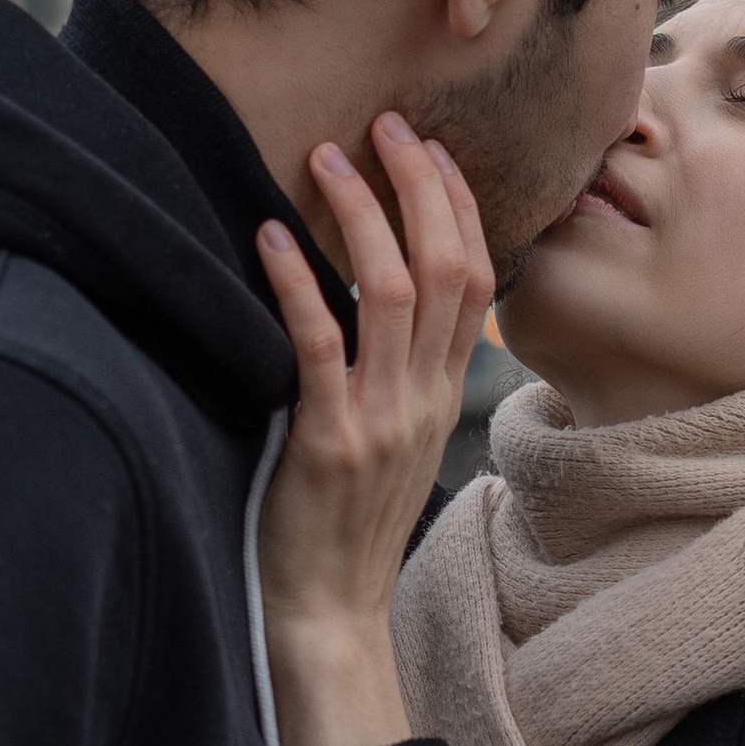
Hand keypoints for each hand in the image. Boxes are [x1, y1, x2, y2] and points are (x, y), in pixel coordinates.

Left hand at [253, 117, 494, 745]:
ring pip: (396, 293)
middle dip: (422, 186)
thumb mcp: (394, 446)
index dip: (458, 205)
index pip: (478, 277)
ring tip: (326, 159)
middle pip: (452, 267)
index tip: (428, 149)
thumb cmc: (343, 531)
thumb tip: (382, 311)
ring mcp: (382, 420)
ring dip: (361, 216)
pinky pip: (320, 345)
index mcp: (444, 396)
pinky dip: (296, 283)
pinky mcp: (328, 442)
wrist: (328, 619)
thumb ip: (400, 380)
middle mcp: (425, 399)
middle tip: (385, 127)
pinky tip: (266, 237)